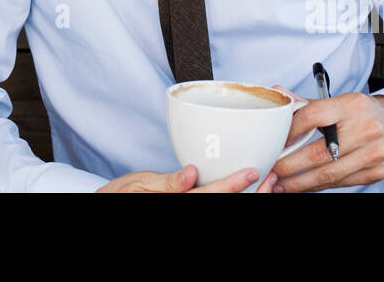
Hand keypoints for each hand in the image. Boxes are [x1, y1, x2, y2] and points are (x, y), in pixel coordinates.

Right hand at [97, 165, 279, 192]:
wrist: (111, 204)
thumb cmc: (121, 195)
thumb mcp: (138, 184)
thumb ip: (165, 182)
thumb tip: (190, 174)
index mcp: (177, 203)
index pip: (211, 196)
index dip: (233, 185)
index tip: (253, 171)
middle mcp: (187, 210)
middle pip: (228, 206)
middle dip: (254, 195)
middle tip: (272, 179)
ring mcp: (191, 211)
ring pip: (229, 209)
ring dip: (252, 200)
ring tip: (270, 186)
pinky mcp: (192, 209)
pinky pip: (220, 207)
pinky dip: (239, 200)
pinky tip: (253, 193)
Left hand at [266, 90, 383, 191]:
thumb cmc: (363, 112)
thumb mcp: (339, 100)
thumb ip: (308, 103)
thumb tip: (279, 96)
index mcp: (351, 106)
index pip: (314, 115)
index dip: (291, 130)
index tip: (276, 142)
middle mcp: (365, 129)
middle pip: (318, 152)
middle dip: (290, 165)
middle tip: (271, 170)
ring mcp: (372, 154)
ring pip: (328, 173)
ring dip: (300, 182)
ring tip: (280, 184)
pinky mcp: (375, 172)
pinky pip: (340, 183)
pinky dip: (318, 186)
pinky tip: (303, 186)